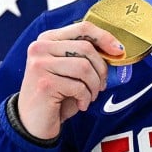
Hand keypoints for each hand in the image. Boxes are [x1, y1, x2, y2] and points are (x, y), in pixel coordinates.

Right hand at [17, 21, 124, 138]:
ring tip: (90, 96)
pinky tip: (80, 105)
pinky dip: (86, 98)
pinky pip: (79, 86)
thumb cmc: (56, 96)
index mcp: (48, 39)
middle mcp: (40, 47)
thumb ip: (86, 57)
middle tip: (101, 85)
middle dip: (101, 69)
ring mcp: (40, 64)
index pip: (82, 28)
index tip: (119, 51)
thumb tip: (117, 51)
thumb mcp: (71, 72)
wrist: (32, 124)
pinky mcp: (44, 83)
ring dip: (94, 86)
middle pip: (86, 48)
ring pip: (84, 67)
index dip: (104, 37)